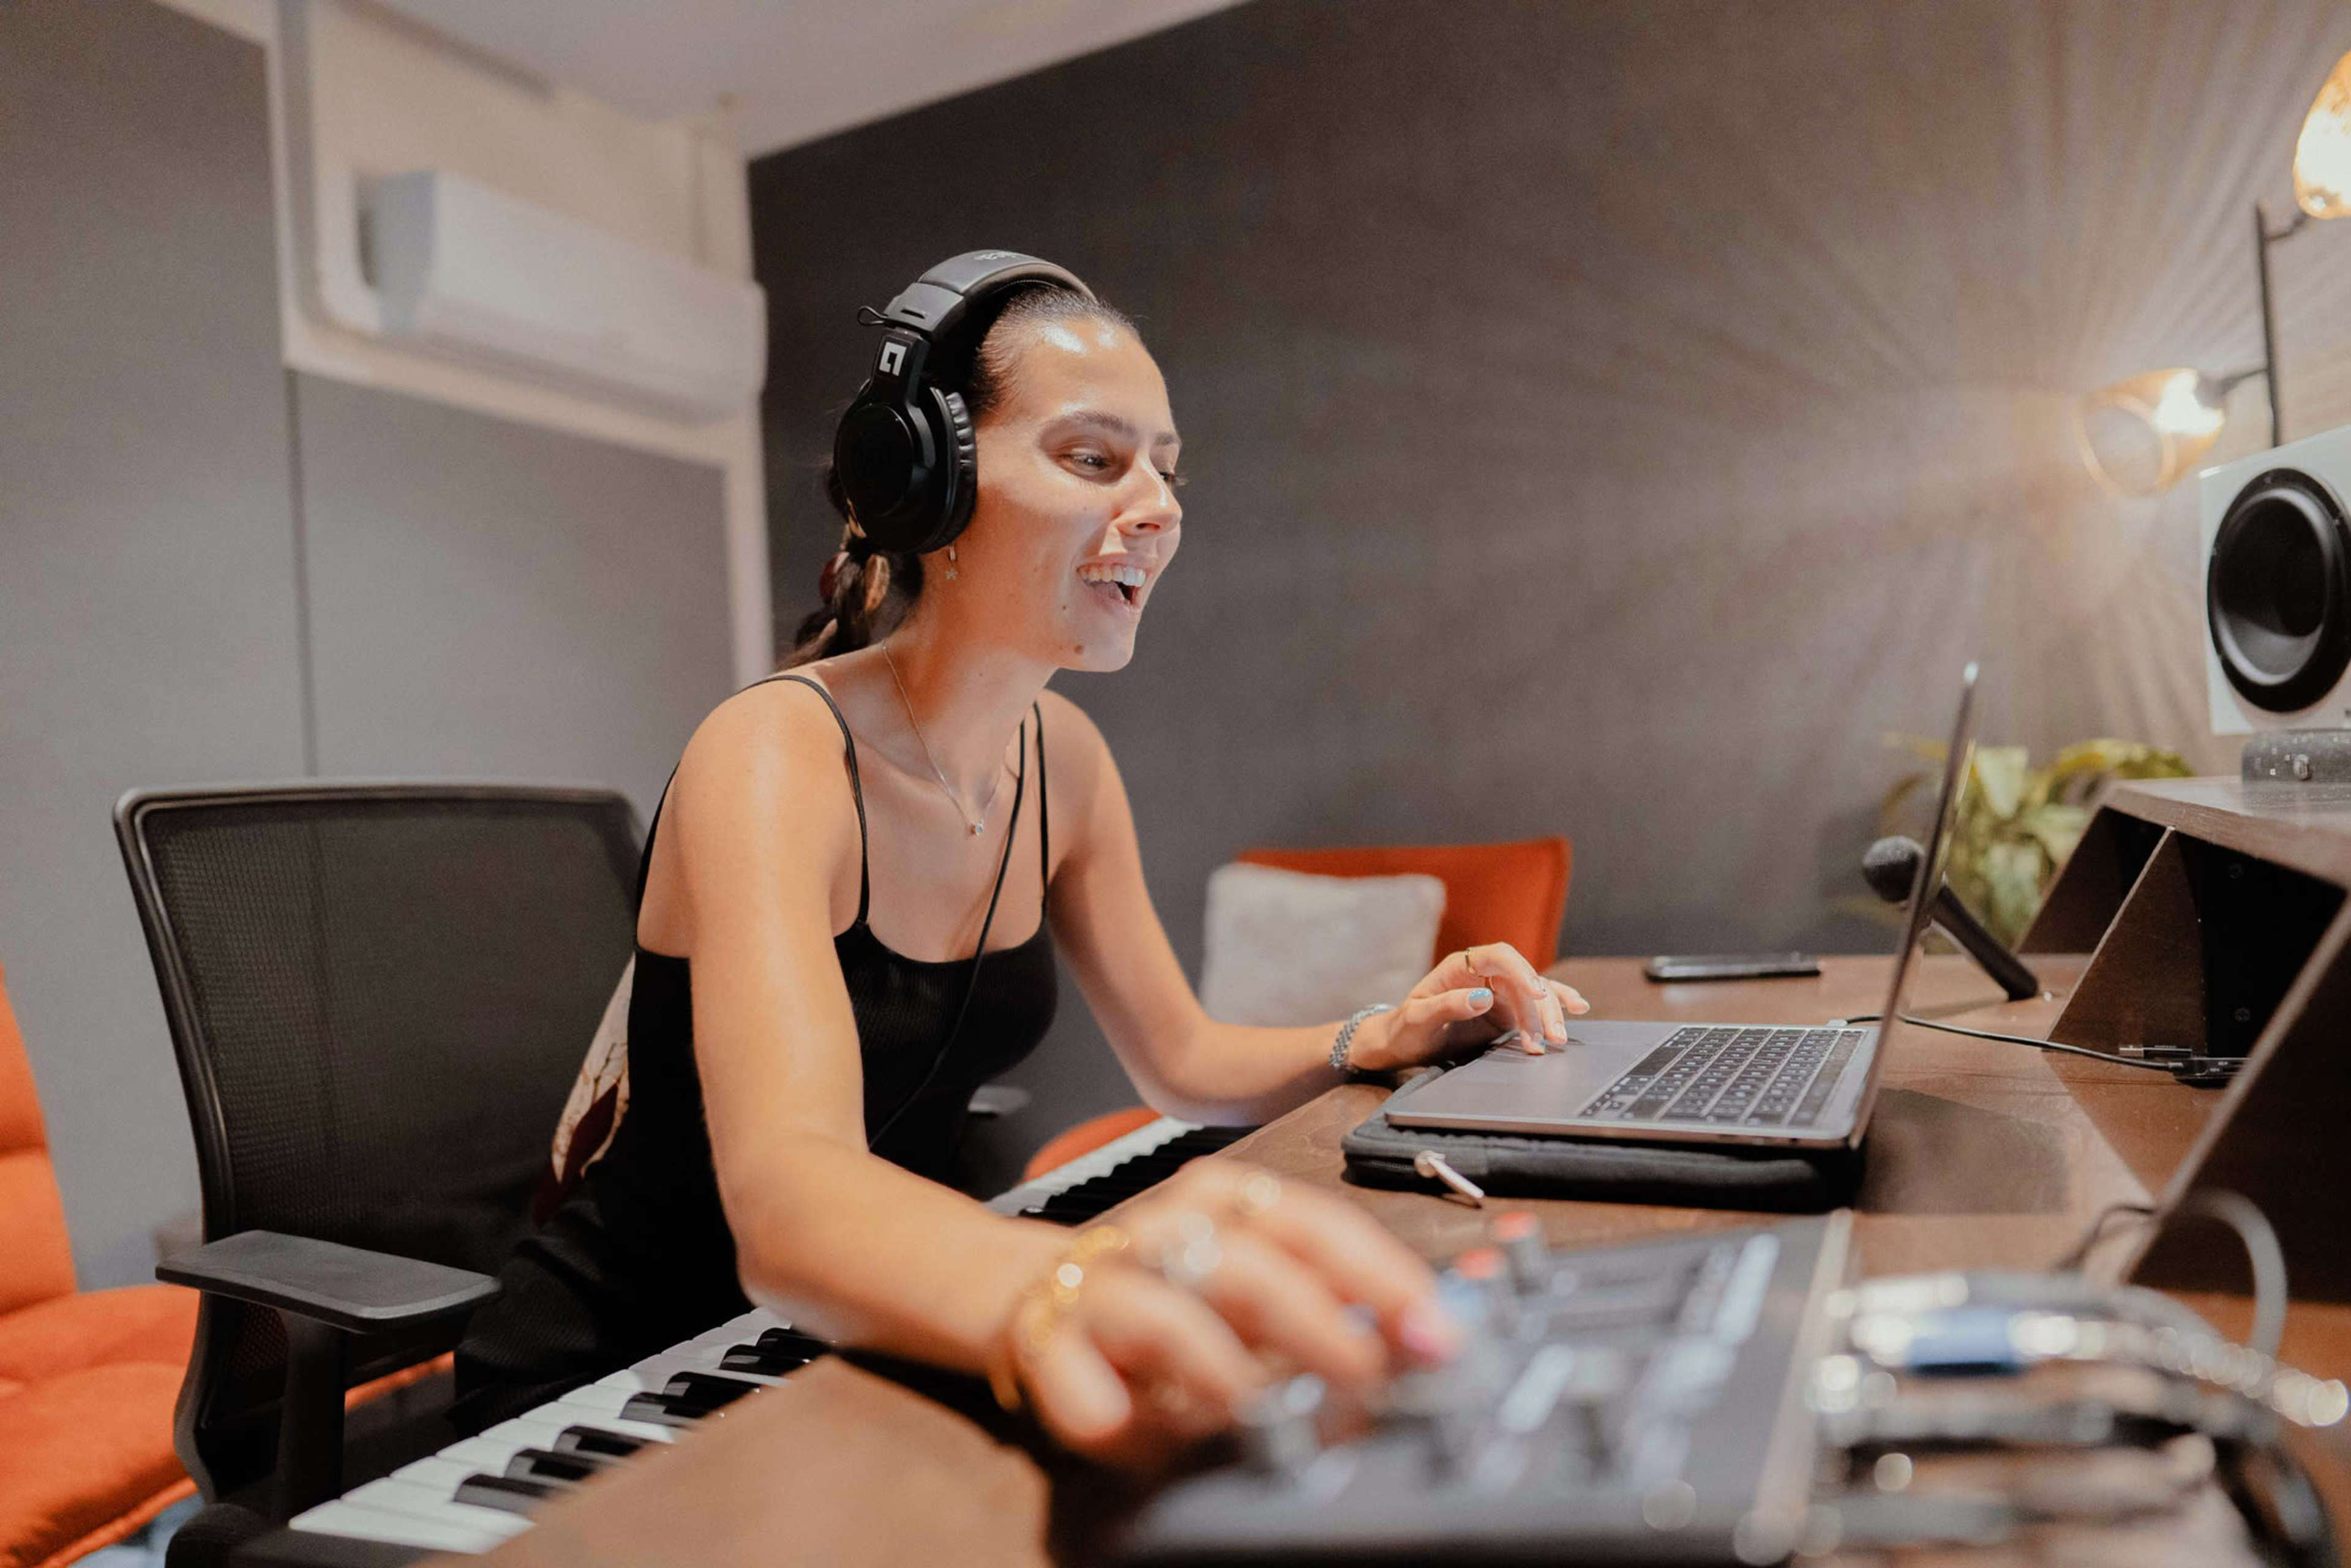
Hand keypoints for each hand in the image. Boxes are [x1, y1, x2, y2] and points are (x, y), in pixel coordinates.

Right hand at [1003, 1161, 1461, 1467]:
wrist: (1041, 1296)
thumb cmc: (1177, 1297)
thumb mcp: (1265, 1286)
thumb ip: (1345, 1302)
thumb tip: (1445, 1329)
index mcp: (1229, 1200)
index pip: (1316, 1225)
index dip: (1379, 1278)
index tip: (1433, 1332)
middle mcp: (1168, 1227)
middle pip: (1250, 1266)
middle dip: (1317, 1329)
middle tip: (1365, 1382)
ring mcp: (1108, 1283)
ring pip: (1166, 1316)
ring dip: (1222, 1374)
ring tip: (1262, 1416)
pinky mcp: (1049, 1342)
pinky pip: (1084, 1381)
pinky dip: (1118, 1415)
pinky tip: (1147, 1432)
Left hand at [1355, 942, 1589, 1070]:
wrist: (1402, 1044)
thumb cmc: (1405, 1028)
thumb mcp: (1417, 1018)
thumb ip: (1447, 1005)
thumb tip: (1483, 997)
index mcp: (1460, 966)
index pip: (1499, 956)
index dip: (1521, 970)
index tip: (1537, 991)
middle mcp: (1484, 974)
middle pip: (1523, 979)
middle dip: (1542, 1006)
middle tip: (1552, 1037)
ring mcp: (1498, 992)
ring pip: (1534, 994)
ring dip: (1550, 1015)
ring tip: (1558, 1040)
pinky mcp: (1506, 1011)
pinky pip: (1535, 1005)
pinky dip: (1555, 1007)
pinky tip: (1577, 1008)